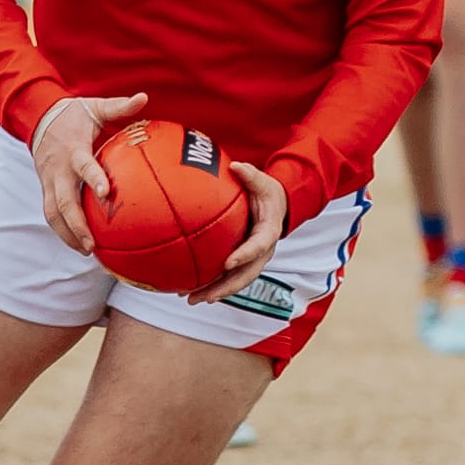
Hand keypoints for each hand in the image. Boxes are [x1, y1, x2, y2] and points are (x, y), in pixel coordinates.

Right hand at [31, 92, 147, 253]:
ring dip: (68, 234)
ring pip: (53, 213)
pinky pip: (51, 214)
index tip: (106, 194)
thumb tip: (144, 97)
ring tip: (87, 251)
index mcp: (73, 150)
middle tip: (92, 243)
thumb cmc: (74, 114)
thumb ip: (120, 106)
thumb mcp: (96, 106)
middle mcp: (58, 170)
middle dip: (76, 224)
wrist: (38, 117)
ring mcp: (49, 182)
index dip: (93, 179)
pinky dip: (63, 231)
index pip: (83, 166)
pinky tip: (80, 245)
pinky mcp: (46, 189)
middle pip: (62, 201)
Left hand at [188, 162, 286, 306]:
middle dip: (226, 287)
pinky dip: (209, 285)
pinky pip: (226, 277)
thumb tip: (235, 165)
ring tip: (190, 299)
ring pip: (235, 281)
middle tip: (206, 296)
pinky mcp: (241, 262)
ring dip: (214, 292)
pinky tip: (187, 289)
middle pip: (246, 275)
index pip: (258, 247)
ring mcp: (252, 260)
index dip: (244, 256)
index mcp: (269, 232)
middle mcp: (262, 251)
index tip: (227, 263)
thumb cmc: (267, 193)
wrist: (277, 206)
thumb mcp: (263, 182)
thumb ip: (251, 175)